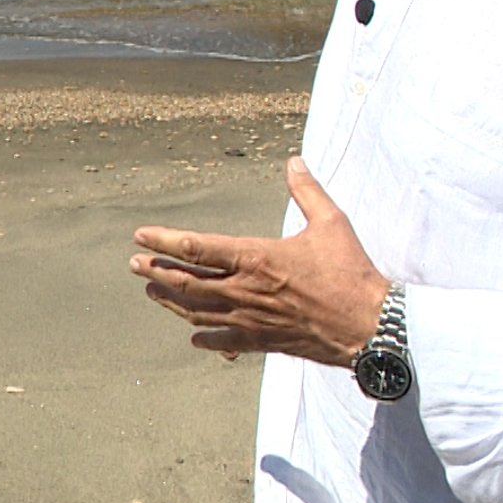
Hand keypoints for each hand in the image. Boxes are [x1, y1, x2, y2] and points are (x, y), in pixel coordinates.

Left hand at [130, 156, 390, 365]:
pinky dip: (205, 337)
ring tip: (151, 291)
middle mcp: (245, 289)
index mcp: (256, 257)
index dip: (164, 240)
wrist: (369, 326)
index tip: (140, 234)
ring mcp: (251, 319)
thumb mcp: (331, 223)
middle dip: (156, 270)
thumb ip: (307, 191)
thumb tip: (294, 161)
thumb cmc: (350, 273)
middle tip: (134, 264)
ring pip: (197, 312)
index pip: (197, 247)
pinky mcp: (263, 341)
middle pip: (187, 282)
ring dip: (171, 301)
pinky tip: (194, 336)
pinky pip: (224, 341)